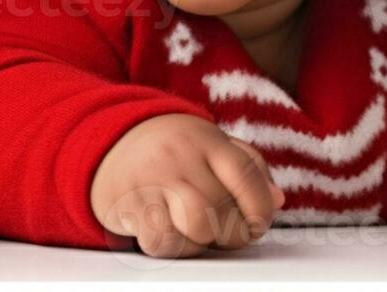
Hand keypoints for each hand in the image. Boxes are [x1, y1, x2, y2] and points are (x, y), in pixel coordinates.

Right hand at [90, 112, 284, 257]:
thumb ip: (249, 168)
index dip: (260, 208)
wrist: (109, 141)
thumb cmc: (172, 150)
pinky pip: (161, 240)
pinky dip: (170, 247)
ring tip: (195, 233)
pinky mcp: (128, 202)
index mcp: (205, 139)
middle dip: (229, 233)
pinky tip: (168, 232)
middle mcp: (179, 156)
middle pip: (220, 210)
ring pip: (195, 227)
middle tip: (222, 231)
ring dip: (200, 242)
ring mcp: (151, 179)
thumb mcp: (211, 144)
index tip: (257, 222)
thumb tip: (277, 200)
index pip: (246, 175)